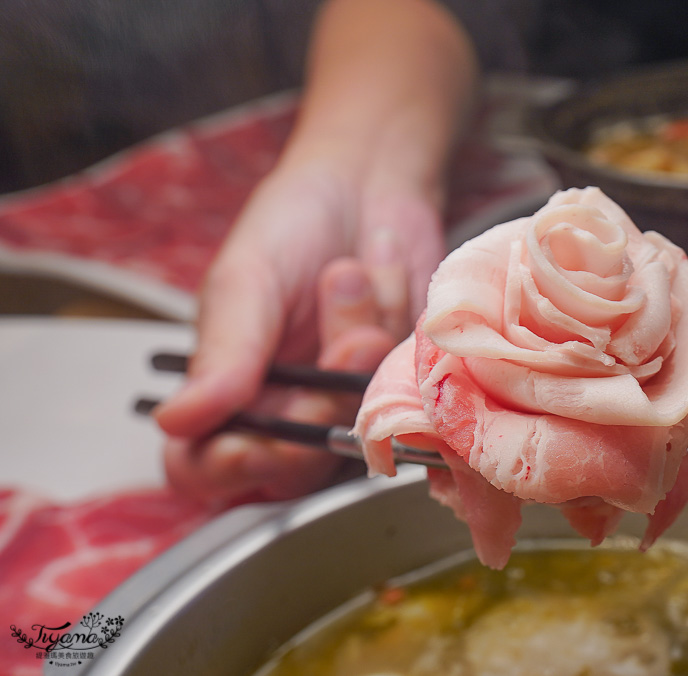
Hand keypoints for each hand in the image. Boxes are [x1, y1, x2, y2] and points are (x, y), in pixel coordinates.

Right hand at [154, 163, 445, 500]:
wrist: (370, 183)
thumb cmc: (292, 226)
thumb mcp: (246, 282)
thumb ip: (224, 355)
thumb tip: (176, 420)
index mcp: (223, 391)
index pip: (206, 467)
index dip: (229, 468)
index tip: (261, 441)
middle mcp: (283, 408)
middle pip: (296, 462)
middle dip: (324, 397)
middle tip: (345, 333)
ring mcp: (344, 401)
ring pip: (359, 419)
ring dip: (362, 336)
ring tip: (354, 275)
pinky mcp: (400, 383)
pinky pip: (407, 384)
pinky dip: (397, 323)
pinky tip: (384, 282)